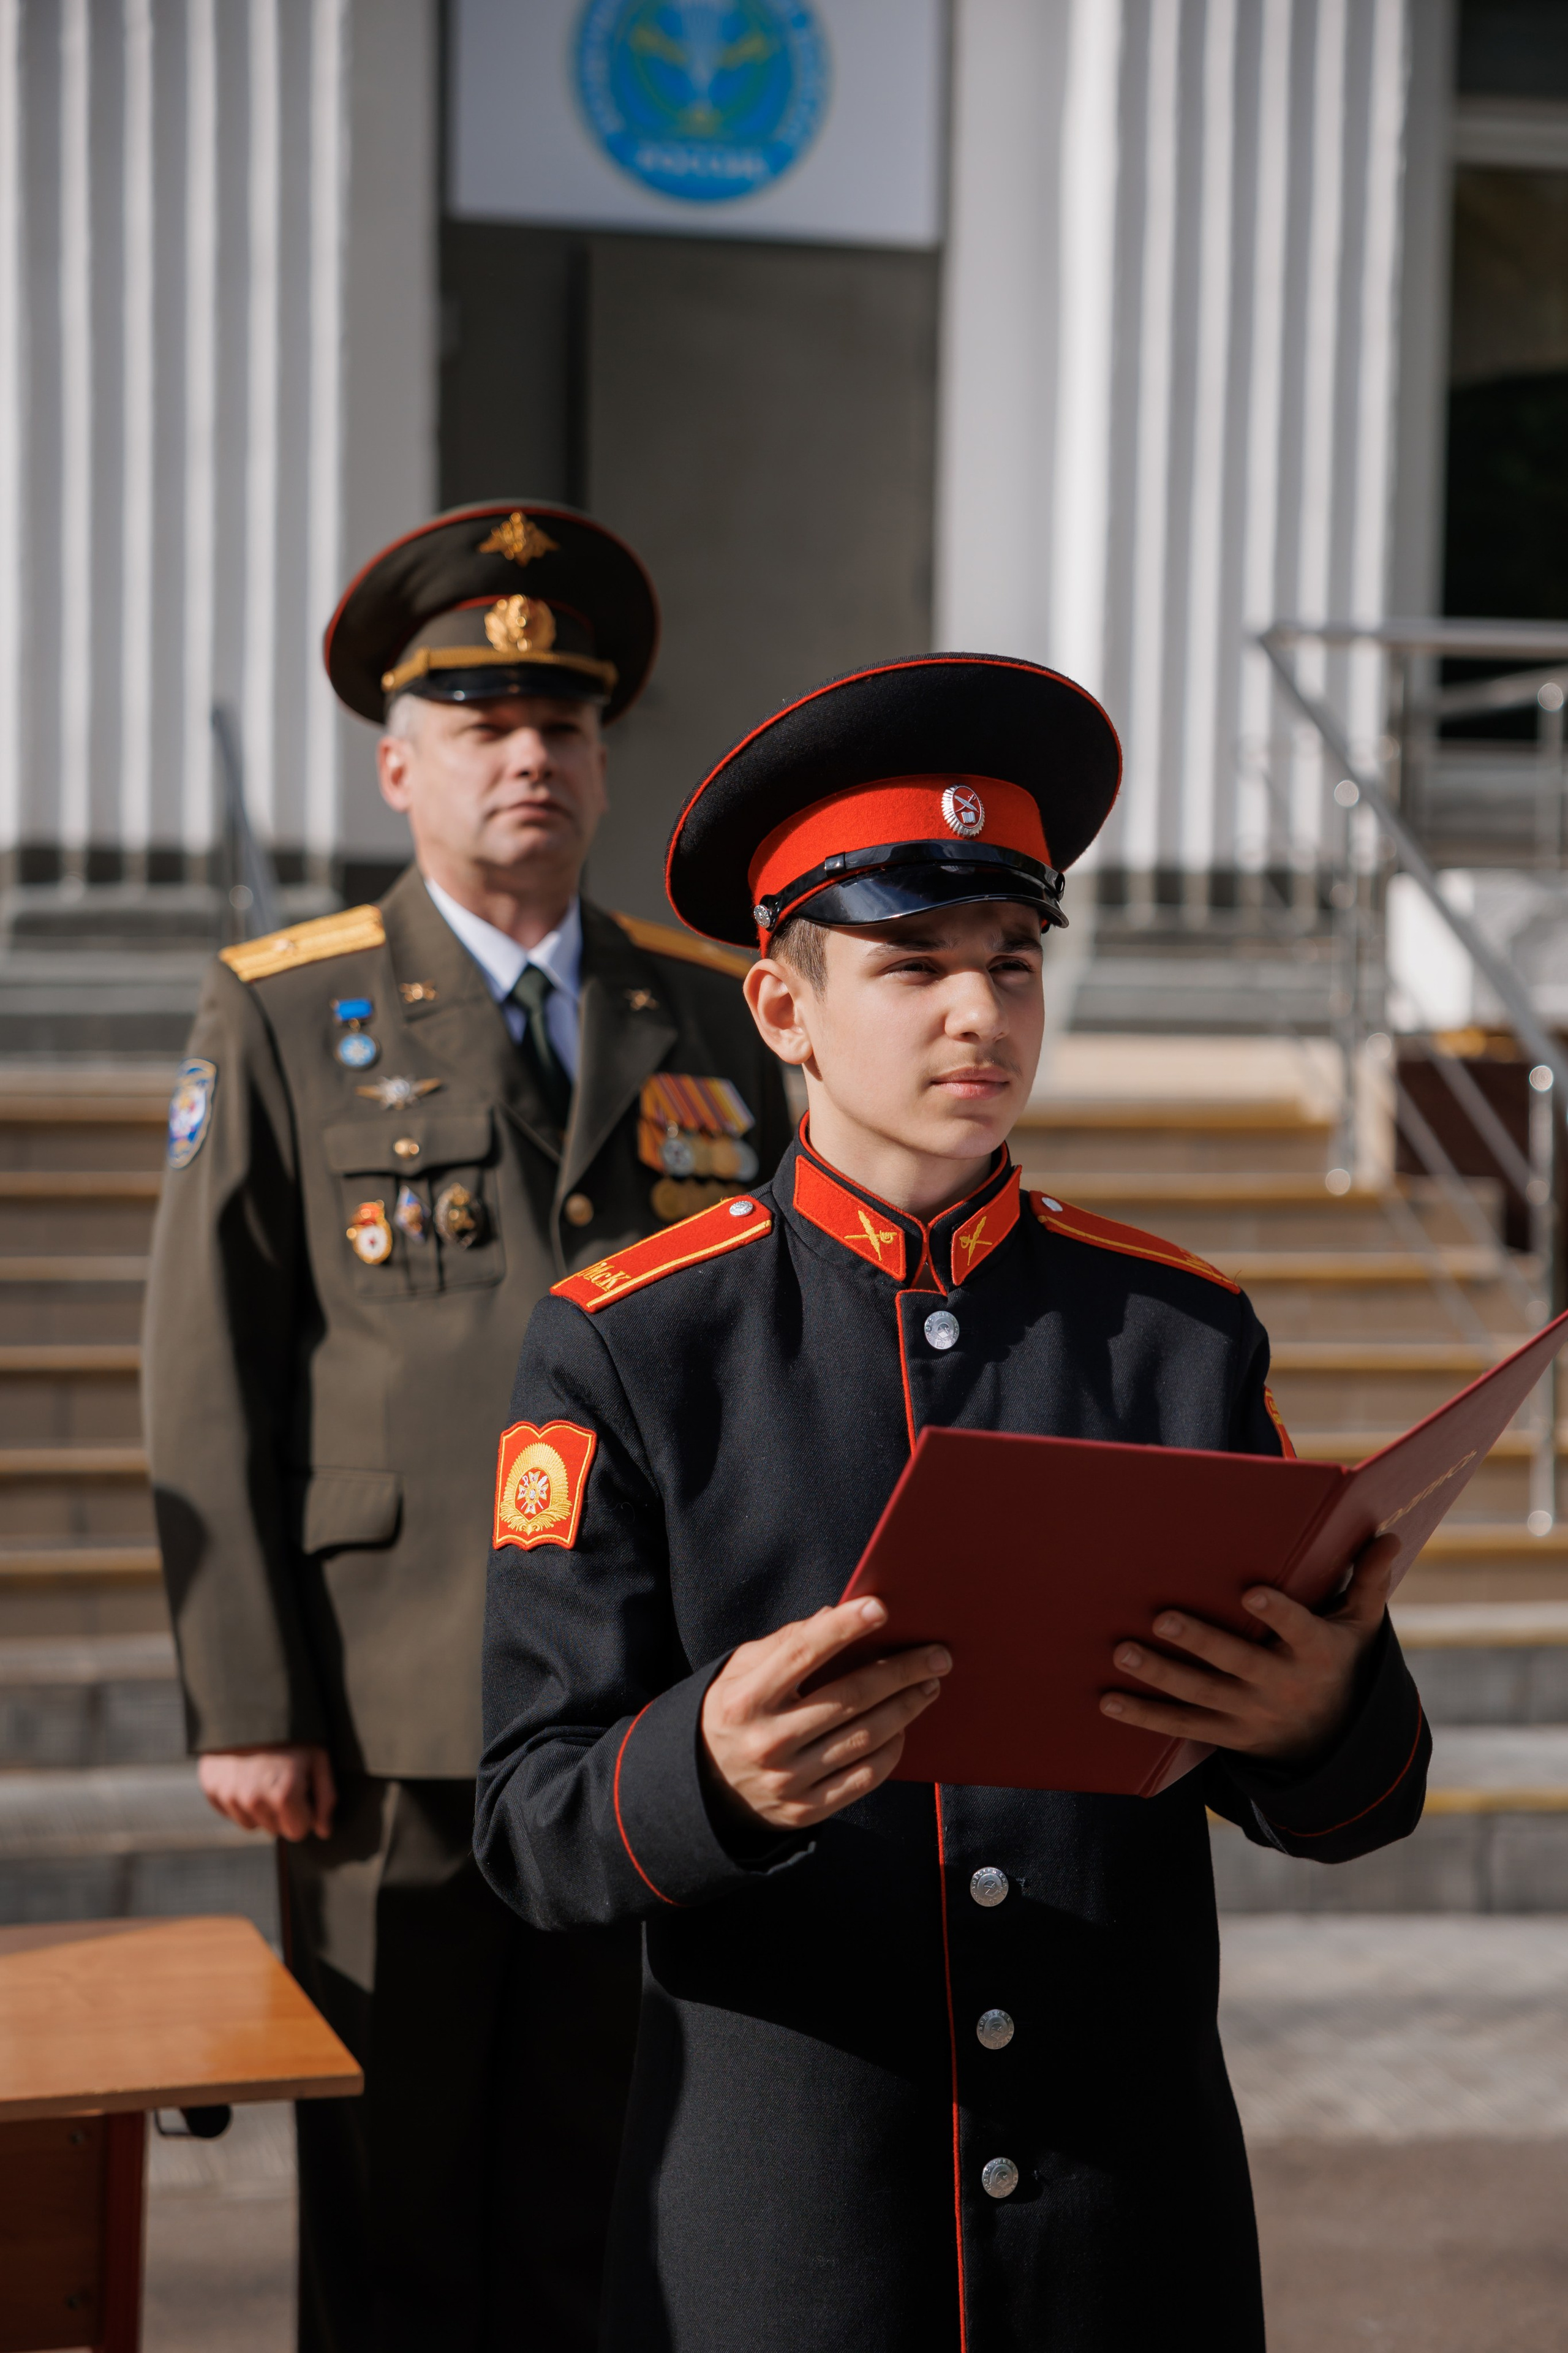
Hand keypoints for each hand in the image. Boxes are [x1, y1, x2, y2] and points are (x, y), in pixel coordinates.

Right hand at [197, 1744, 336, 1840]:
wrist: (251, 1708)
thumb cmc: (292, 1734)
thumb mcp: (318, 1758)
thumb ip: (325, 1798)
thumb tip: (324, 1832)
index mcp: (284, 1795)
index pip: (297, 1832)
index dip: (303, 1813)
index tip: (302, 1791)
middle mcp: (254, 1800)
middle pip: (274, 1829)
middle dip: (282, 1811)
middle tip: (283, 1778)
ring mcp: (230, 1796)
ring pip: (251, 1823)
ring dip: (260, 1808)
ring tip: (264, 1776)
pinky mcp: (212, 1790)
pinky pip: (230, 1812)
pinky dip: (239, 1800)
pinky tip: (245, 1775)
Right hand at [700, 1597, 950, 1832]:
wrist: (705, 1787)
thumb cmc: (733, 1712)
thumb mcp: (739, 1671)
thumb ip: (784, 1643)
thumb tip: (836, 1614)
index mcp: (746, 1699)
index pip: (802, 1653)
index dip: (843, 1628)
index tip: (881, 1608)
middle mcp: (767, 1741)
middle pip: (849, 1698)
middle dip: (900, 1672)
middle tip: (937, 1655)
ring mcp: (789, 1780)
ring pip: (865, 1737)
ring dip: (906, 1707)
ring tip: (929, 1685)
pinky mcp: (807, 1809)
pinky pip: (864, 1777)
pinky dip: (892, 1750)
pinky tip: (905, 1727)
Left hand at [1098, 1532, 1400, 1767]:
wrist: (1333, 1743)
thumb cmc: (1338, 1662)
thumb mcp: (1360, 1627)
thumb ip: (1368, 1581)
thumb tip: (1390, 1533)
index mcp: (1316, 1652)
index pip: (1299, 1630)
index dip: (1278, 1614)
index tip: (1253, 1593)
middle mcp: (1282, 1685)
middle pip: (1238, 1663)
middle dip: (1200, 1642)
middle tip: (1162, 1617)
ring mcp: (1251, 1713)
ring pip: (1201, 1696)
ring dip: (1160, 1676)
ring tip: (1122, 1652)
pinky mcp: (1225, 1733)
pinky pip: (1181, 1727)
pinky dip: (1143, 1717)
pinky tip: (1107, 1701)